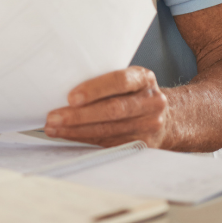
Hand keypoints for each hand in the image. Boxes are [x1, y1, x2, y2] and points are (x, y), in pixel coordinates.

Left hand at [44, 67, 170, 147]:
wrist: (168, 116)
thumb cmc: (135, 92)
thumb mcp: (129, 78)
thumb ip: (105, 78)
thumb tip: (62, 83)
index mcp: (144, 78)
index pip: (120, 81)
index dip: (94, 89)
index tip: (71, 97)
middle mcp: (151, 102)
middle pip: (113, 110)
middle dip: (79, 116)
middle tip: (53, 117)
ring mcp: (149, 125)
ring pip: (108, 130)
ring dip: (76, 131)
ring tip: (53, 128)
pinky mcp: (143, 144)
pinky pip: (109, 143)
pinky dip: (85, 139)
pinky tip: (68, 135)